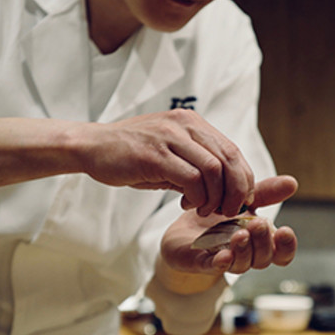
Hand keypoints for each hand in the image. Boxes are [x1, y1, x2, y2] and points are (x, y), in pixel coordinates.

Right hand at [82, 109, 254, 217]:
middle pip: (229, 159)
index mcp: (191, 123)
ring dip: (215, 197)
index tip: (239, 199)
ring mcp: (169, 139)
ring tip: (206, 210)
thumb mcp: (168, 153)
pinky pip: (191, 179)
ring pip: (213, 170)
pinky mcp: (155, 156)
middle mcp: (184, 125)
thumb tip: (222, 190)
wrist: (92, 146)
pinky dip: (197, 197)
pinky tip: (187, 204)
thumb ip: (194, 165)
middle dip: (236, 190)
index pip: (232, 150)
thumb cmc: (130, 154)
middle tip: (230, 210)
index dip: (242, 178)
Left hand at [158, 175, 297, 280]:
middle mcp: (246, 255)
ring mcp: (225, 261)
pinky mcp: (202, 263)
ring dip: (244, 250)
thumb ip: (265, 193)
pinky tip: (223, 255)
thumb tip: (292, 182)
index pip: (281, 253)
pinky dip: (220, 263)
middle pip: (263, 259)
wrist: (184, 227)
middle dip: (263, 242)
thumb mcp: (243, 200)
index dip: (286, 246)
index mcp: (260, 243)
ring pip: (242, 264)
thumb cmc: (219, 216)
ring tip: (240, 234)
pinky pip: (213, 267)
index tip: (285, 230)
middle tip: (258, 224)